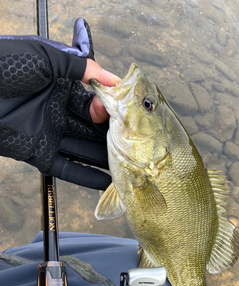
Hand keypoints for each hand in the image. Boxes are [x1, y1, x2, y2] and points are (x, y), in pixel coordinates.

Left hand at [0, 18, 116, 189]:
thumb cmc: (4, 65)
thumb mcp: (46, 57)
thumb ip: (80, 68)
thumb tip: (112, 78)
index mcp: (60, 87)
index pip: (93, 103)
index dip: (108, 111)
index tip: (121, 116)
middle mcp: (57, 112)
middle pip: (91, 129)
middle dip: (111, 137)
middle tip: (131, 146)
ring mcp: (49, 134)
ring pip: (83, 149)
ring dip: (104, 158)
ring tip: (126, 166)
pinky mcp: (38, 153)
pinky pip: (66, 168)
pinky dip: (85, 176)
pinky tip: (104, 181)